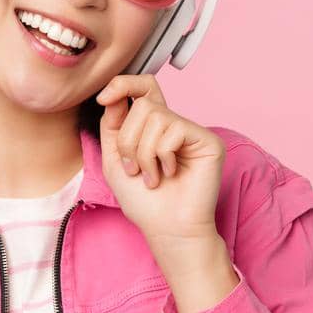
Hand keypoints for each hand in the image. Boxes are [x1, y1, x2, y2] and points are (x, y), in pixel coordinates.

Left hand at [96, 75, 226, 260]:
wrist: (166, 228)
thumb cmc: (143, 201)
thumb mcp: (114, 159)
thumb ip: (113, 124)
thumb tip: (116, 94)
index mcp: (154, 127)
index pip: (144, 88)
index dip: (123, 84)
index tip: (104, 98)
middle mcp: (175, 125)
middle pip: (143, 104)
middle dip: (128, 139)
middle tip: (134, 168)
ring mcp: (192, 132)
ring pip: (155, 116)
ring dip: (143, 152)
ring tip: (152, 176)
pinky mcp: (208, 141)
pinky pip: (173, 130)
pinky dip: (162, 156)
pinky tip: (170, 173)